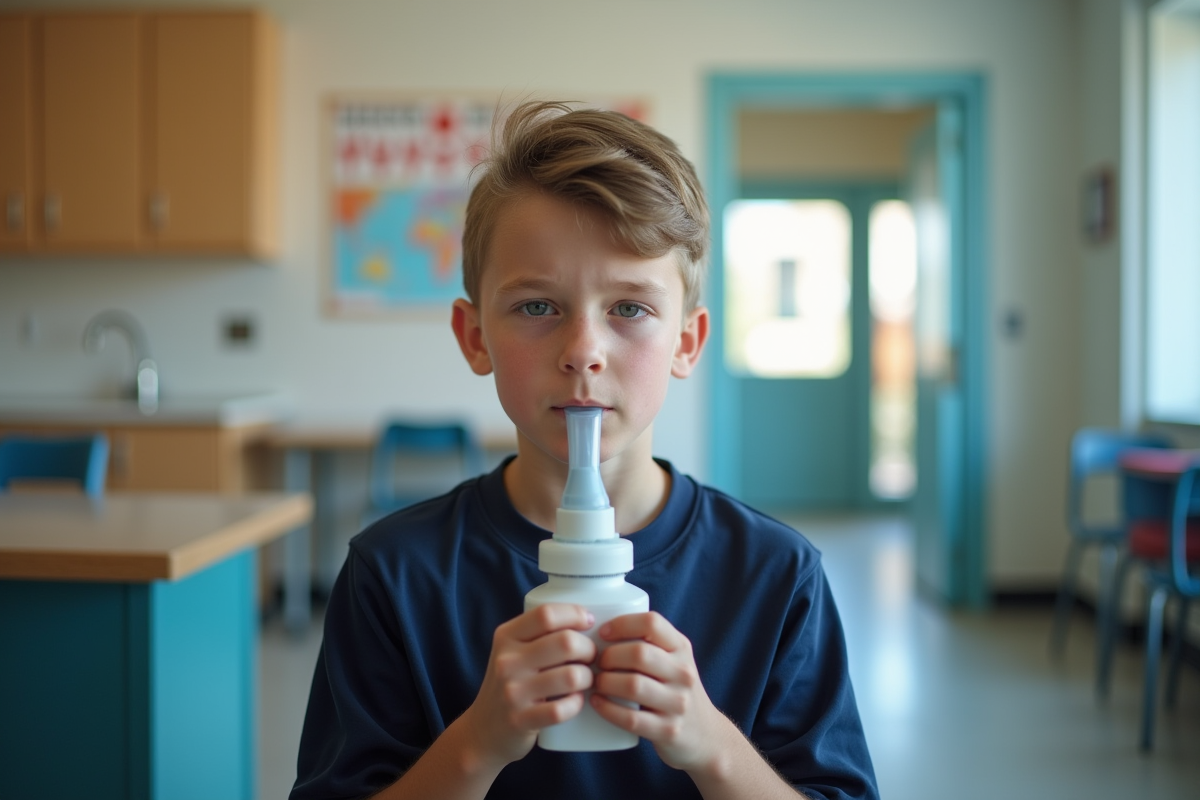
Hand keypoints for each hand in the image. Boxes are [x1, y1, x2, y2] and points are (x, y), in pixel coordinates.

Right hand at [459, 604, 596, 768]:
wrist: (483, 730)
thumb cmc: (510, 683)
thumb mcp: (513, 651)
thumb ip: (540, 633)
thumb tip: (587, 619)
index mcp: (506, 637)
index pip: (546, 614)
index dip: (575, 614)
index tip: (588, 622)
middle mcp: (507, 661)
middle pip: (566, 642)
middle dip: (589, 648)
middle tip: (590, 657)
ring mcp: (513, 692)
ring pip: (571, 676)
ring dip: (588, 677)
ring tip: (585, 679)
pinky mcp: (521, 720)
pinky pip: (563, 709)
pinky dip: (576, 704)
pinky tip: (574, 701)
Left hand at [591, 612, 730, 772]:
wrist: (705, 735)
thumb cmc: (675, 690)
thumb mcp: (673, 660)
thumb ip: (648, 644)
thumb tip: (600, 632)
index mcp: (682, 648)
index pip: (652, 623)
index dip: (622, 624)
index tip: (603, 633)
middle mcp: (684, 673)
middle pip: (638, 654)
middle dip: (608, 657)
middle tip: (597, 663)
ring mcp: (678, 703)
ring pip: (633, 685)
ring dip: (605, 682)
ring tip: (596, 682)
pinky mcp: (668, 730)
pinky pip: (631, 718)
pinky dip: (608, 709)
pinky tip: (597, 702)